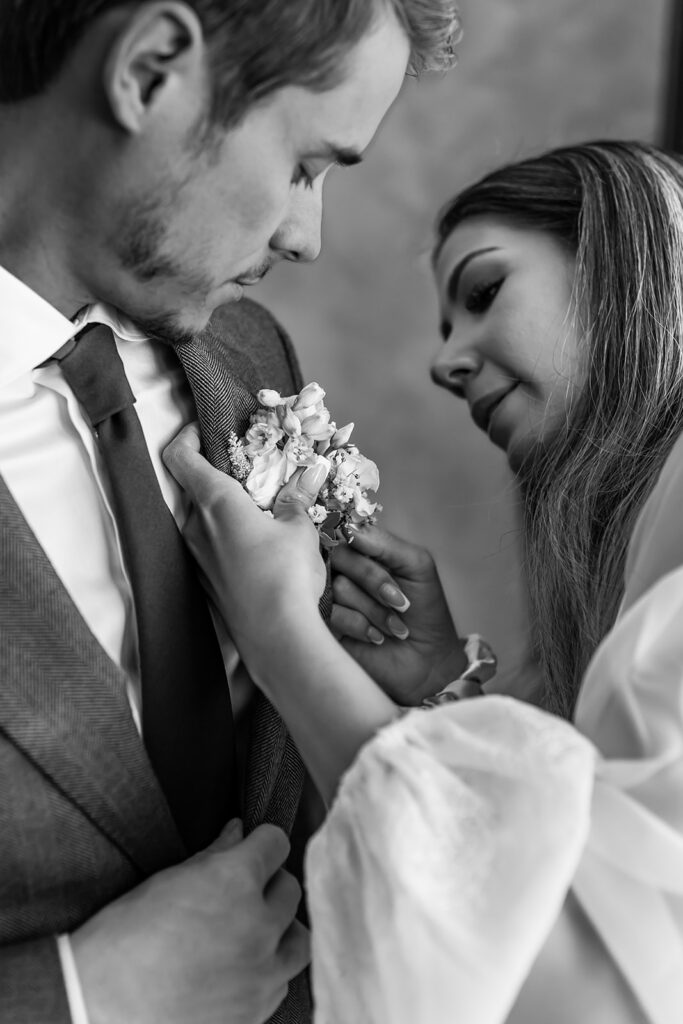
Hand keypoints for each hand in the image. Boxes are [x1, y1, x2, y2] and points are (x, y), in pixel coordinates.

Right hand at [71, 820, 309, 1023]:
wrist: (98, 1005)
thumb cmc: (123, 939)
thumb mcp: (167, 882)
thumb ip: (213, 855)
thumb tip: (237, 833)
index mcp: (236, 881)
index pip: (276, 844)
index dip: (264, 842)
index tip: (255, 846)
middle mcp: (259, 924)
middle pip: (290, 890)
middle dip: (270, 883)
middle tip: (247, 888)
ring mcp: (262, 973)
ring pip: (300, 939)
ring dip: (283, 929)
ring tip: (256, 930)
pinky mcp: (255, 1011)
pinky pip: (282, 983)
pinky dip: (270, 971)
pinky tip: (246, 968)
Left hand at [163, 424, 326, 658]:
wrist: (276, 637)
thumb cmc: (286, 575)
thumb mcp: (301, 530)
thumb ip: (296, 501)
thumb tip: (305, 480)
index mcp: (215, 503)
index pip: (179, 457)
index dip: (186, 437)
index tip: (203, 430)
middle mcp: (195, 528)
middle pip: (192, 489)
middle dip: (216, 477)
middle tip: (249, 474)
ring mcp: (196, 558)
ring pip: (201, 521)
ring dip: (223, 511)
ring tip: (259, 513)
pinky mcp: (204, 583)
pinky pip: (209, 549)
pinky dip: (226, 539)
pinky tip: (256, 549)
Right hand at [330, 524, 465, 703]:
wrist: (428, 659)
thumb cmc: (425, 610)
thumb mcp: (416, 566)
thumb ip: (385, 543)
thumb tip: (349, 528)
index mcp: (363, 552)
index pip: (348, 531)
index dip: (366, 546)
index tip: (387, 562)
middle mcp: (342, 571)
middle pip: (340, 556)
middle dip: (376, 580)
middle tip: (401, 601)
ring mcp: (331, 599)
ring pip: (338, 587)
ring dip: (375, 609)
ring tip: (395, 626)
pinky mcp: (324, 627)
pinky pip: (332, 614)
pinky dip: (362, 625)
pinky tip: (377, 637)